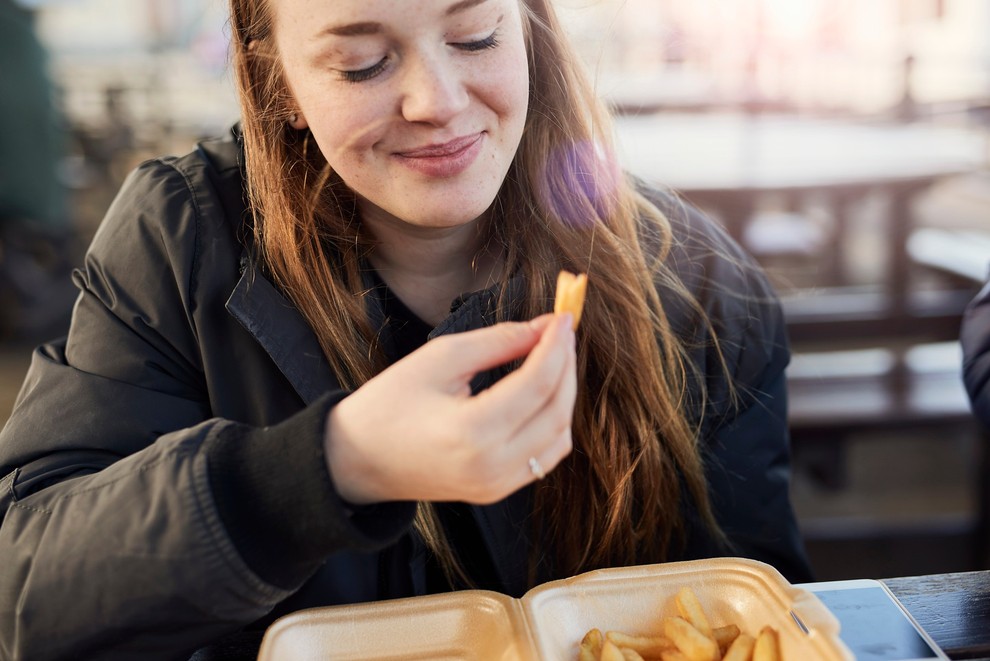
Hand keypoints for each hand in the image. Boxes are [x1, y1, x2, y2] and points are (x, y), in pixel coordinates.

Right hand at [325, 314, 576, 504]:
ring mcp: (497, 485)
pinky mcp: (498, 491)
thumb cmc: (390, 403)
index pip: (537, 383)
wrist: (358, 460)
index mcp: (472, 431)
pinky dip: (553, 422)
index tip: (563, 316)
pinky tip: (543, 392)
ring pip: (559, 436)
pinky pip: (545, 456)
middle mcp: (492, 466)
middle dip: (566, 365)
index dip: (556, 345)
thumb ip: (497, 341)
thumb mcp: (440, 358)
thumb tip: (544, 327)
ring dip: (564, 394)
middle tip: (561, 331)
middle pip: (556, 410)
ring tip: (553, 358)